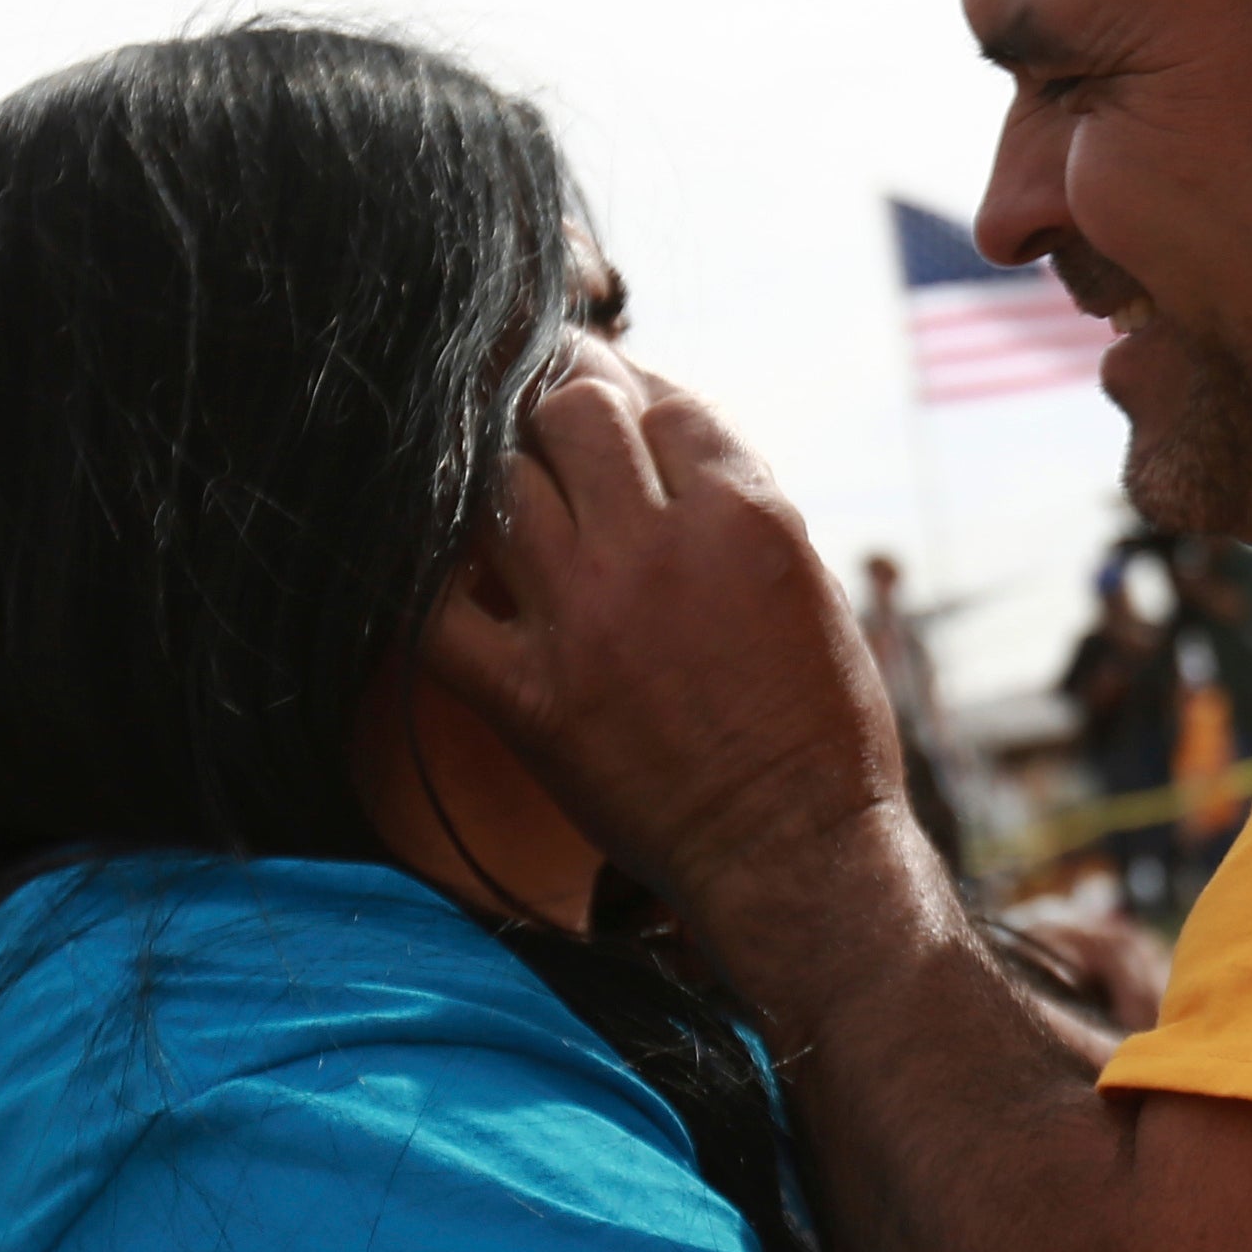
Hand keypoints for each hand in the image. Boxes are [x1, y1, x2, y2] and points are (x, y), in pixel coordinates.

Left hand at [418, 349, 917, 942]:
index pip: (662, 403)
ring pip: (499, 483)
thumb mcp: (809, 586)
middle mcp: (658, 548)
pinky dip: (431, 584)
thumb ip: (737, 507)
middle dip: (562, 411)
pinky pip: (434, 607)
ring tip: (514, 503)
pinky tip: (452, 580)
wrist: (792, 853)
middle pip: (571, 414)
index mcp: (745, 516)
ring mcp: (582, 617)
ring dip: (505, 484)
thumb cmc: (820, 729)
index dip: (638, 398)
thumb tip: (670, 444)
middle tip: (556, 434)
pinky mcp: (526, 694)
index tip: (621, 414)